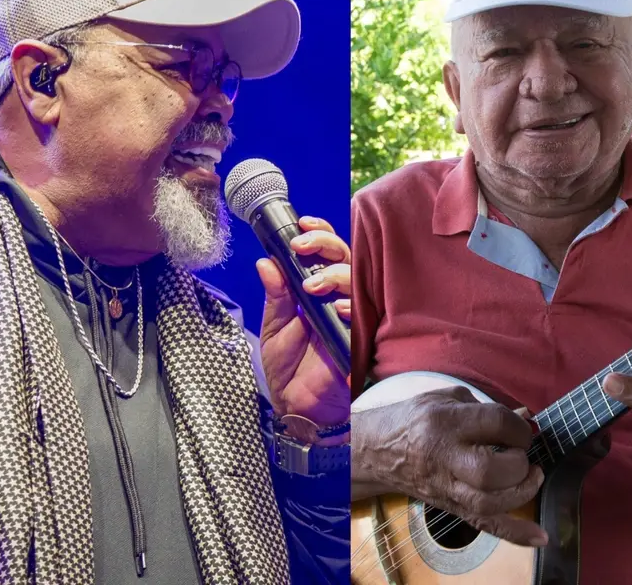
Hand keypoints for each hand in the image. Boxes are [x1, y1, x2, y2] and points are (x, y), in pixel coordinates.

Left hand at [257, 216, 350, 427]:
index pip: (324, 254)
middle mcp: (337, 298)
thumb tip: (266, 262)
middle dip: (325, 245)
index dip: (318, 234)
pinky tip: (337, 308)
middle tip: (303, 247)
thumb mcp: (274, 326)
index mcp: (316, 291)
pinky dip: (351, 306)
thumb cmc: (288, 367)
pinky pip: (365, 314)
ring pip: (357, 279)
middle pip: (345, 257)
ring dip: (336, 274)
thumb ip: (275, 294)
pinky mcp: (360, 336)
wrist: (297, 406)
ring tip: (313, 285)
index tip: (302, 226)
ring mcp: (351, 315)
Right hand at [366, 386, 546, 546]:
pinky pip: (483, 526)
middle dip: (518, 463)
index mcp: (445, 423)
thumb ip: (488, 408)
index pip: (494, 423)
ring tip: (532, 477)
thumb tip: (526, 418)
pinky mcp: (450, 507)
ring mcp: (447, 487)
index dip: (519, 426)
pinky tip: (539, 536)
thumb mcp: (448, 399)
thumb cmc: (414, 420)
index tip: (523, 429)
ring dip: (520, 493)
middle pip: (488, 470)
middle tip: (523, 454)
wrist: (375, 450)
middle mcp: (444, 458)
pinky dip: (514, 534)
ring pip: (487, 503)